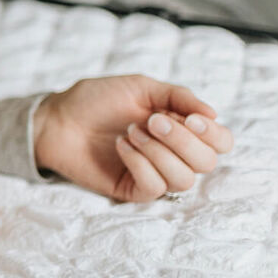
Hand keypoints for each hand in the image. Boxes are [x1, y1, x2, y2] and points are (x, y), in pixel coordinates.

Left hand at [32, 75, 233, 201]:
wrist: (57, 117)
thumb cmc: (96, 99)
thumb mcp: (140, 87)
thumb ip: (178, 97)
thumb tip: (214, 114)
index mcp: (180, 128)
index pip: (220, 143)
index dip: (214, 134)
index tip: (192, 118)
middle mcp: (173, 153)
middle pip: (206, 163)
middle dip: (182, 140)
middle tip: (152, 121)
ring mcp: (154, 173)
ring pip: (184, 179)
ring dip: (159, 152)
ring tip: (131, 132)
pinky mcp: (132, 189)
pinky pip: (154, 187)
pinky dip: (139, 163)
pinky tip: (121, 146)